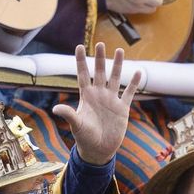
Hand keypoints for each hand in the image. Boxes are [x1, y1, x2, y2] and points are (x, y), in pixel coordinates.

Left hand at [52, 42, 142, 166]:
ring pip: (115, 78)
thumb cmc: (85, 138)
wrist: (99, 150)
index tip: (79, 46)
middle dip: (100, 58)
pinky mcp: (123, 108)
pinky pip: (129, 93)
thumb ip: (68, 115)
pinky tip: (138, 72)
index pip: (83, 75)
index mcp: (86, 97)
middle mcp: (99, 95)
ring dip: (117, 65)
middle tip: (100, 43)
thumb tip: (55, 109)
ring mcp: (111, 100)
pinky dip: (134, 83)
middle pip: (100, 72)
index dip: (81, 61)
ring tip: (119, 50)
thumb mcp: (77, 125)